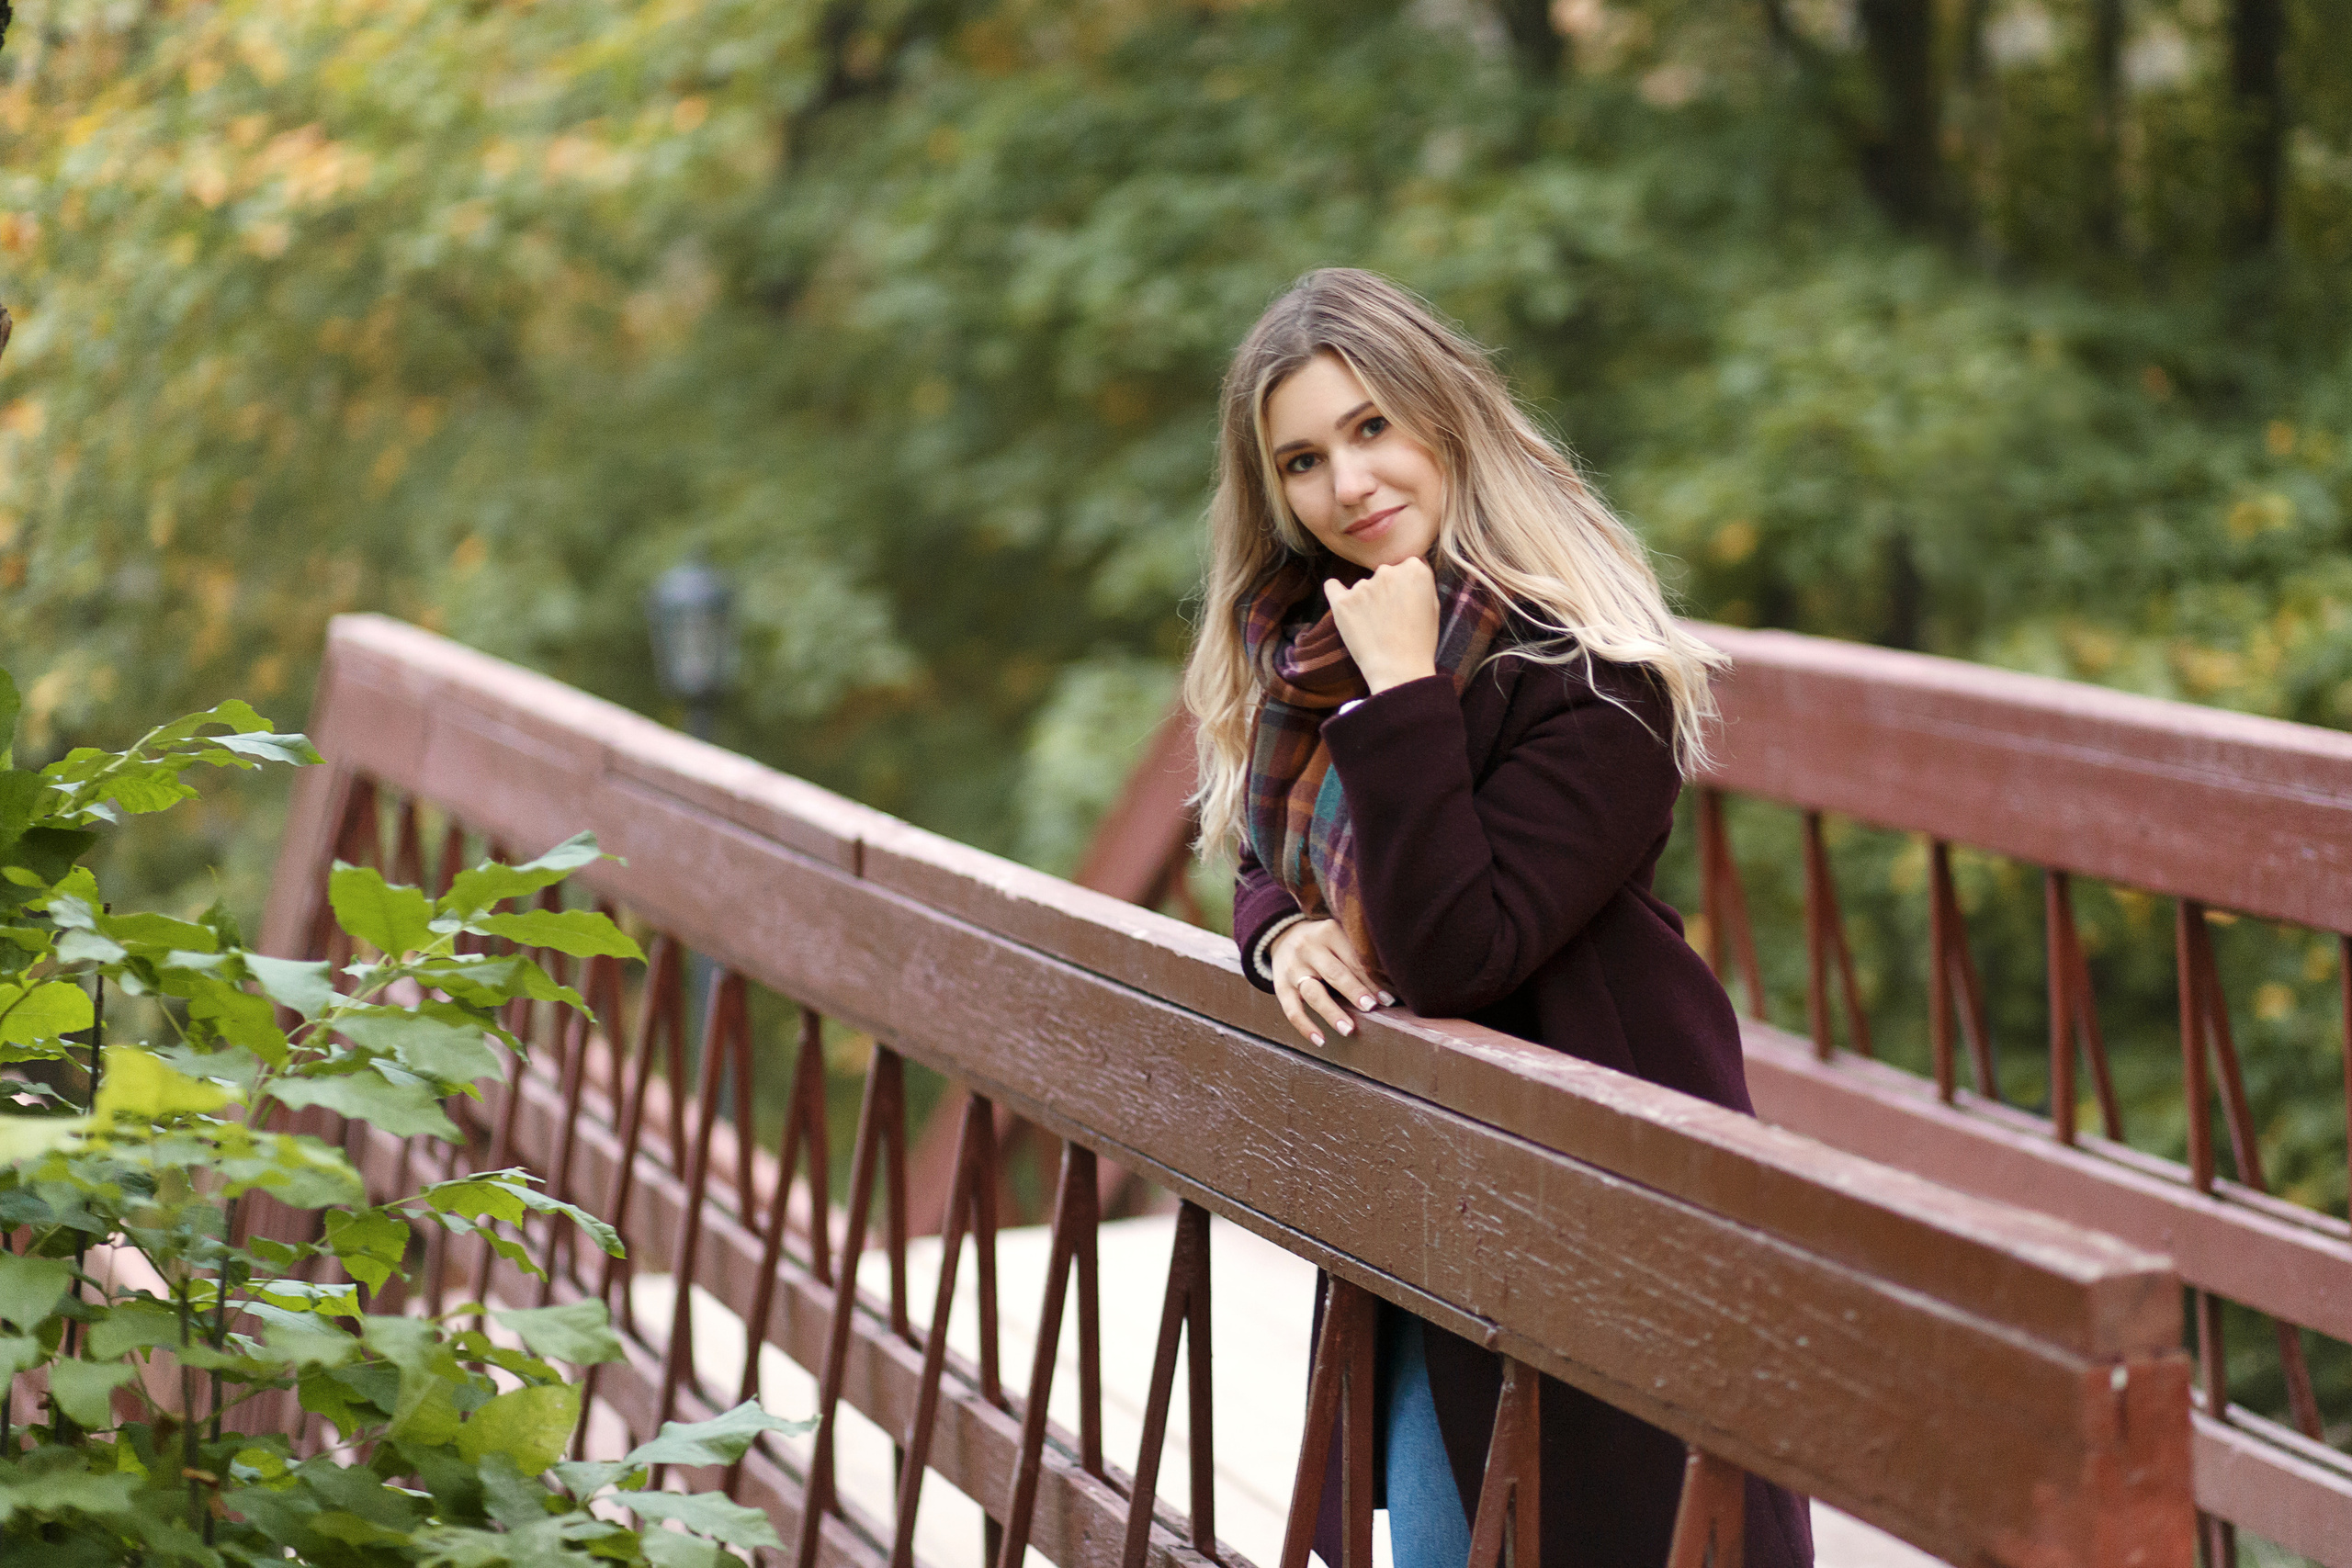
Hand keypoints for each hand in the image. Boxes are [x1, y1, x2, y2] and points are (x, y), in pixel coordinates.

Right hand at [1269, 919, 1392, 1046]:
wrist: (1282, 936)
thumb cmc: (1323, 943)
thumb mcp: (1338, 938)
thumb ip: (1357, 955)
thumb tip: (1388, 986)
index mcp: (1328, 933)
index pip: (1352, 959)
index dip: (1370, 981)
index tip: (1387, 1000)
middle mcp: (1308, 948)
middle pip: (1333, 973)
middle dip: (1353, 991)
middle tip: (1370, 1008)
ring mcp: (1292, 968)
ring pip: (1313, 993)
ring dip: (1331, 1012)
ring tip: (1348, 1029)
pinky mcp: (1280, 986)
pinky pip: (1292, 1010)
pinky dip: (1305, 1026)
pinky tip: (1320, 1040)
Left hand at [1325, 559, 1439, 692]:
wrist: (1399, 670)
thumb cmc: (1420, 642)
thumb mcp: (1433, 605)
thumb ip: (1421, 581)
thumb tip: (1409, 567)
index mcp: (1414, 568)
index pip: (1406, 565)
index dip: (1406, 584)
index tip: (1406, 600)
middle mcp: (1387, 571)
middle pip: (1384, 573)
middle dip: (1387, 589)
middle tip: (1391, 617)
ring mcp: (1362, 585)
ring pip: (1363, 586)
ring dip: (1366, 599)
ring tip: (1375, 627)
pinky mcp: (1342, 602)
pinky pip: (1333, 587)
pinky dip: (1336, 592)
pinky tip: (1343, 603)